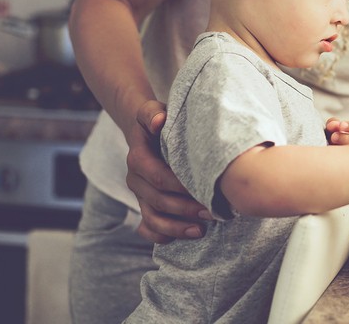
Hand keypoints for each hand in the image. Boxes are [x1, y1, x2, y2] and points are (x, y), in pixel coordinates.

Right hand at [125, 99, 211, 242]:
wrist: (147, 132)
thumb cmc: (157, 120)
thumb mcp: (152, 111)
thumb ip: (152, 113)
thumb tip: (160, 120)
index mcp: (137, 159)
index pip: (158, 177)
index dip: (180, 187)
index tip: (205, 190)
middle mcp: (135, 180)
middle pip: (158, 201)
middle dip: (185, 209)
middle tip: (212, 213)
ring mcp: (140, 195)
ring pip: (153, 218)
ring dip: (176, 227)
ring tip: (201, 231)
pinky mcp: (146, 205)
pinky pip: (149, 227)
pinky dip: (163, 235)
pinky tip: (185, 237)